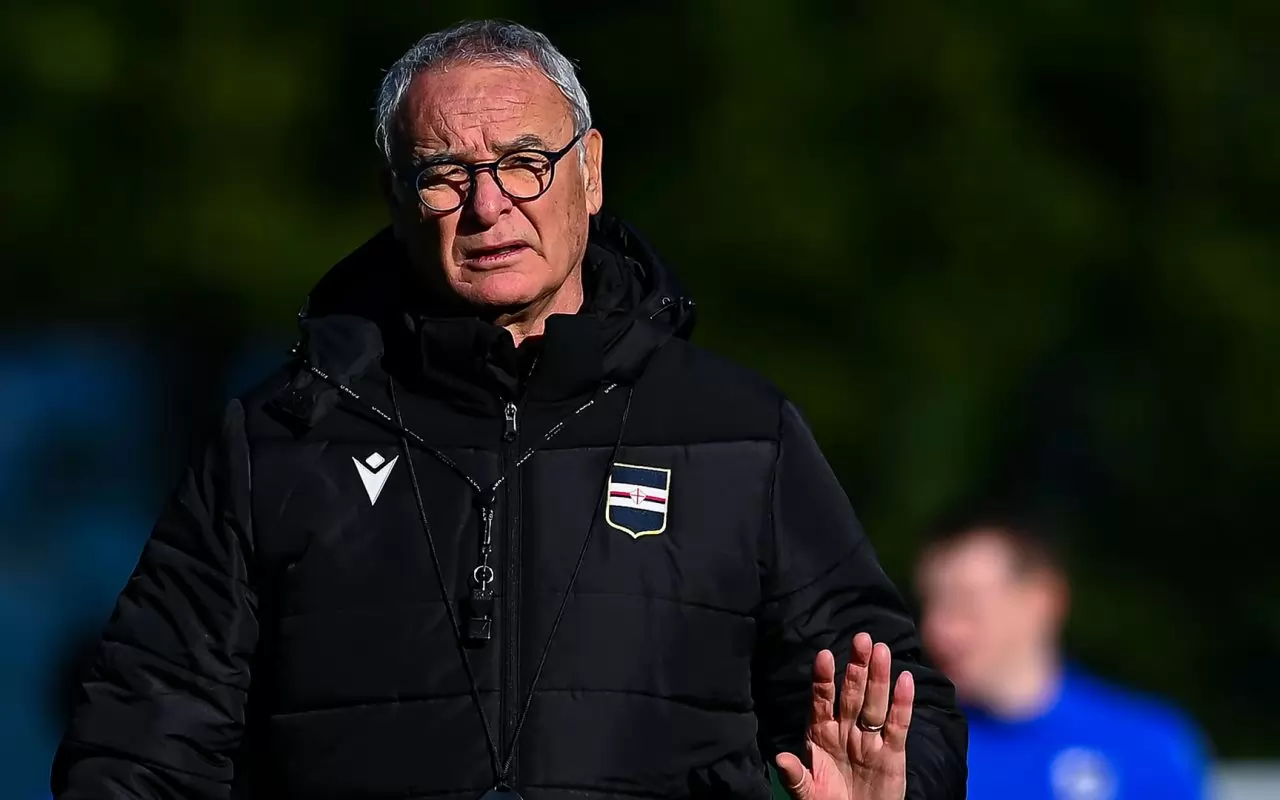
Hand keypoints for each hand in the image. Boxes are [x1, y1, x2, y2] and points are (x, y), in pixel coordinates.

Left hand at [776, 633, 913, 799]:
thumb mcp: (808, 793)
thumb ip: (796, 776)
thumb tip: (780, 760)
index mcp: (821, 733)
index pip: (822, 700)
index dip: (823, 678)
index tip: (823, 655)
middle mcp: (845, 730)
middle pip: (852, 693)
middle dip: (856, 666)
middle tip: (861, 638)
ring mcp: (869, 739)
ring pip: (874, 702)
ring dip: (878, 677)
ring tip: (880, 650)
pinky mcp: (893, 753)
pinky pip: (898, 725)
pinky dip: (902, 703)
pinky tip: (905, 680)